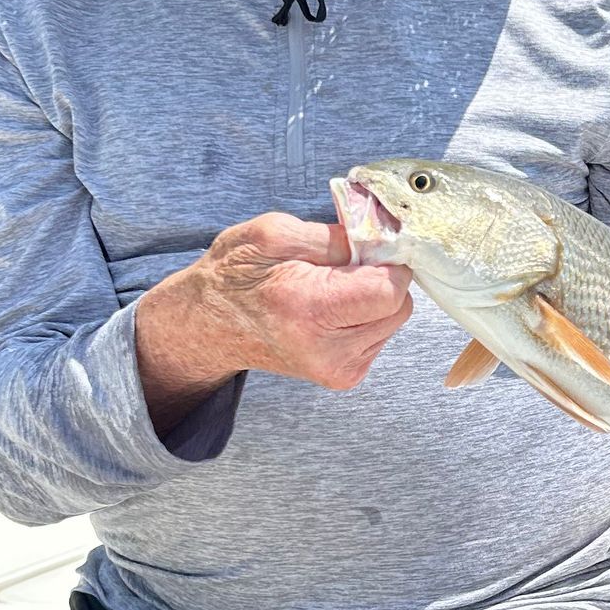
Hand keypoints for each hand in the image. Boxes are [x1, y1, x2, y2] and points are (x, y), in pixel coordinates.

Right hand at [136, 211, 412, 431]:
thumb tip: (382, 239)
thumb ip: (334, 235)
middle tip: (341, 266)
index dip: (386, 261)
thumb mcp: (274, 233)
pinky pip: (380, 334)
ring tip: (329, 288)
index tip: (366, 247)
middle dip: (380, 277)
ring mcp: (338, 370)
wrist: (210, 325)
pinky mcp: (344, 377)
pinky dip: (364, 316)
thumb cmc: (237, 273)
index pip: (390, 290)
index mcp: (309, 309)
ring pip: (394, 320)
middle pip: (399, 305)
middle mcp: (328, 350)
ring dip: (372, 297)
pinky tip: (330, 309)